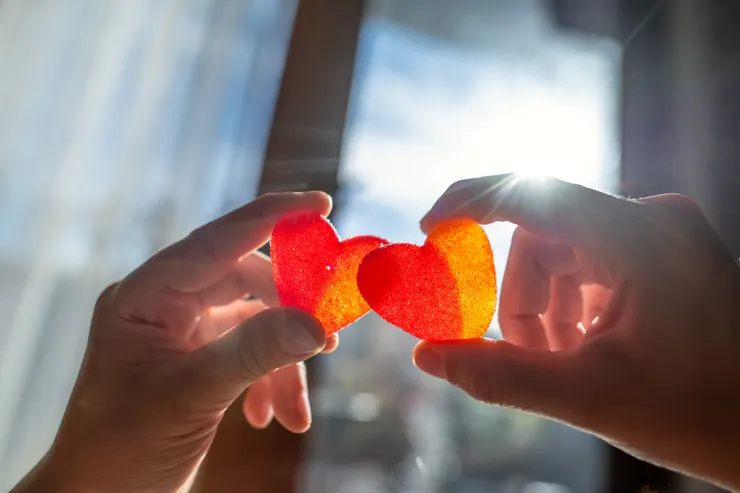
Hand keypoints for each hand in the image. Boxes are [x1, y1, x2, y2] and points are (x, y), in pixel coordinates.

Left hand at [13, 192, 336, 492]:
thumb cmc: (121, 449)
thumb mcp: (190, 396)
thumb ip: (253, 353)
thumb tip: (316, 323)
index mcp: (146, 295)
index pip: (219, 239)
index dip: (273, 217)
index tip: (322, 203)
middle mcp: (164, 304)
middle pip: (246, 281)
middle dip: (290, 313)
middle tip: (331, 336)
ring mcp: (182, 331)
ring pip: (254, 322)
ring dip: (282, 363)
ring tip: (296, 409)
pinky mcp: (197, 358)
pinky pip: (248, 351)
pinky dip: (270, 381)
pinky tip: (274, 417)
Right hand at [413, 175, 739, 489]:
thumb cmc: (700, 416)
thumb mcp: (590, 397)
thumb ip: (500, 375)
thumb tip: (426, 356)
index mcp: (642, 240)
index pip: (534, 193)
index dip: (471, 203)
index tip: (427, 230)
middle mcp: (653, 220)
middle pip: (542, 238)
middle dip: (521, 299)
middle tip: (525, 356)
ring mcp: (659, 233)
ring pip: (560, 253)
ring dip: (544, 307)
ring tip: (563, 362)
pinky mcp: (661, 250)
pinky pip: (588, 262)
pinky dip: (570, 304)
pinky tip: (585, 348)